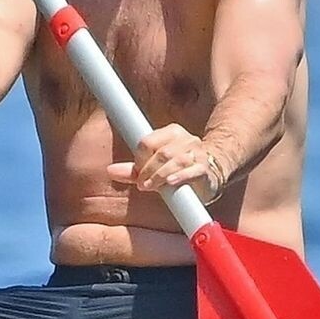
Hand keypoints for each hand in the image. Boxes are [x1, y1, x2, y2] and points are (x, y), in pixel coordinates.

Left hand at [107, 124, 226, 203]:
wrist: (209, 176)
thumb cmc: (176, 170)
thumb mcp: (153, 168)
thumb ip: (133, 170)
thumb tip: (110, 171)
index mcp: (172, 132)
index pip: (148, 141)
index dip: (139, 159)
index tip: (137, 172)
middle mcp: (186, 139)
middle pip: (161, 152)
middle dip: (148, 170)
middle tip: (142, 184)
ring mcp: (198, 153)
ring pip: (175, 161)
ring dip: (160, 176)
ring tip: (150, 186)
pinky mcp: (206, 168)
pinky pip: (192, 170)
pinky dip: (179, 176)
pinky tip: (170, 182)